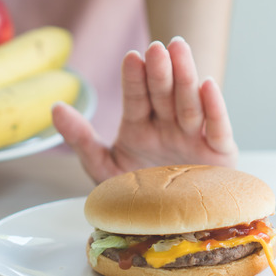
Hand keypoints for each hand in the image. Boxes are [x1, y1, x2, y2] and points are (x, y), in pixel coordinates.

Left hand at [52, 37, 237, 183]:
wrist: (169, 227)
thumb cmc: (137, 195)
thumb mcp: (103, 167)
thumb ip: (80, 139)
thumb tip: (55, 108)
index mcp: (139, 125)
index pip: (135, 97)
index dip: (134, 78)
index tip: (131, 57)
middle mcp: (167, 125)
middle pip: (163, 94)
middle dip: (160, 71)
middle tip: (157, 47)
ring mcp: (194, 136)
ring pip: (189, 102)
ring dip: (186, 76)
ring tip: (180, 49)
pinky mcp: (219, 152)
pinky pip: (217, 128)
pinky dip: (214, 107)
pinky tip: (208, 85)